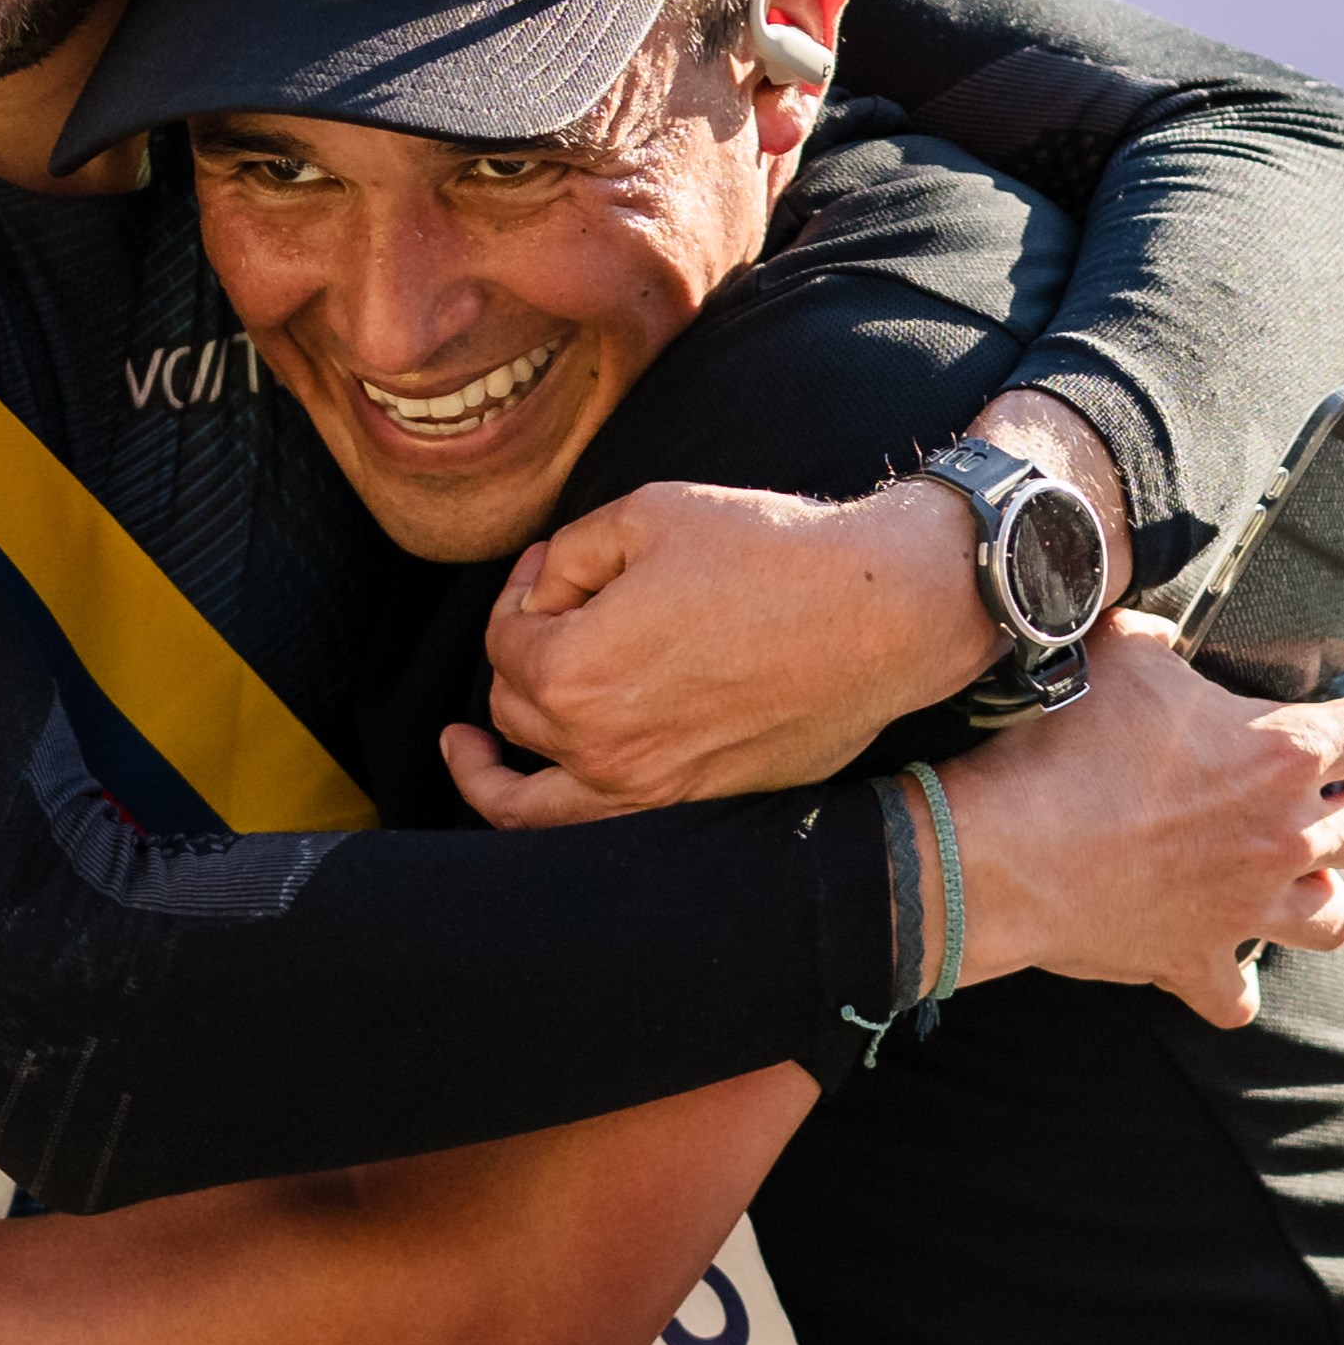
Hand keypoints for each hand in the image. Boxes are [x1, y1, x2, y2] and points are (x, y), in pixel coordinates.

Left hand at [468, 480, 989, 821]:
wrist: (877, 614)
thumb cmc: (769, 555)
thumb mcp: (648, 515)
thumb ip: (568, 554)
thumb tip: (542, 587)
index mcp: (574, 670)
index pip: (507, 639)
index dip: (524, 592)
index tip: (556, 566)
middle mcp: (599, 746)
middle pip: (515, 706)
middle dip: (524, 650)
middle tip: (561, 604)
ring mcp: (645, 788)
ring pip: (532, 788)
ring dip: (493, 763)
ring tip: (466, 747)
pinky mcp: (690, 805)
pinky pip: (589, 830)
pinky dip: (544, 819)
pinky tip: (528, 798)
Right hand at [929, 631, 1343, 1026]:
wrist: (1006, 852)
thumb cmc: (1065, 745)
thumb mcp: (1122, 653)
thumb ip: (1167, 640)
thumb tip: (1166, 631)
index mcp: (1284, 751)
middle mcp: (1286, 834)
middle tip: (1334, 801)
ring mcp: (1248, 908)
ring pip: (1338, 922)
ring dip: (1321, 899)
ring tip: (1291, 881)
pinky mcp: (1198, 962)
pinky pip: (1240, 996)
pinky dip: (1231, 984)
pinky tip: (1213, 961)